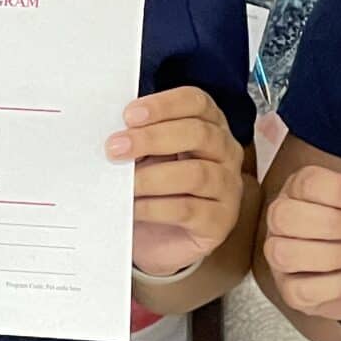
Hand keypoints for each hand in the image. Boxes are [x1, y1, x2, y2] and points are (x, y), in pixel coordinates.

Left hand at [111, 87, 240, 278]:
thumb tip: (113, 131)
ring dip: (152, 177)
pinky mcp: (220, 221)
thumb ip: (135, 138)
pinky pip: (189, 210)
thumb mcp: (143, 156)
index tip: (129, 115)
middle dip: (152, 138)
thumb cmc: (151, 187)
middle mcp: (225, 152)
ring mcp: (227, 187)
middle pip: (199, 134)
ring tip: (124, 183)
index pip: (196, 102)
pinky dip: (155, 207)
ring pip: (196, 174)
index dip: (164, 105)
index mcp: (208, 124)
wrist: (155, 238)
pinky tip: (133, 207)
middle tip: (115, 148)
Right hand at [260, 166, 340, 331]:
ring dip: (331, 255)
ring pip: (285, 253)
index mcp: (299, 192)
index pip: (307, 183)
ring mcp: (280, 257)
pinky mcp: (290, 290)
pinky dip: (332, 285)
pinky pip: (301, 289)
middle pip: (285, 216)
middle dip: (334, 224)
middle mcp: (282, 222)